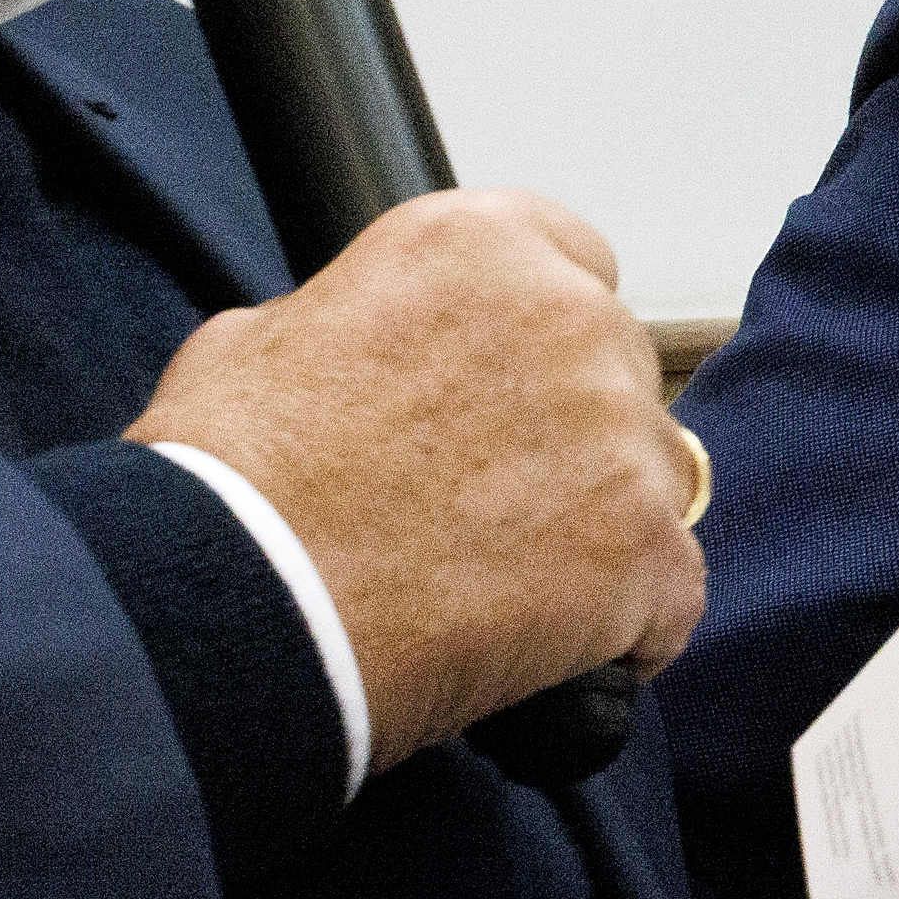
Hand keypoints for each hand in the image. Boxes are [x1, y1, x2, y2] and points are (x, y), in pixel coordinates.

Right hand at [128, 188, 701, 768]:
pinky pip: (672, 592)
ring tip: (502, 590)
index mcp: (478, 245)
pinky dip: (626, 629)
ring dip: (600, 528)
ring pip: (653, 478)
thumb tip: (357, 345)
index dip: (541, 342)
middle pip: (618, 372)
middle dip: (571, 436)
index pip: (577, 262)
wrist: (233, 612)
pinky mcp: (645, 544)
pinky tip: (553, 653)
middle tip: (485, 508)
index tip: (515, 394)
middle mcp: (568, 315)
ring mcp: (617, 431)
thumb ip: (346, 321)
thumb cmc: (226, 488)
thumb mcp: (254, 344)